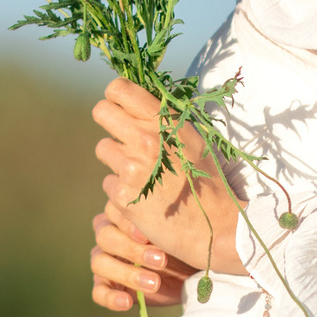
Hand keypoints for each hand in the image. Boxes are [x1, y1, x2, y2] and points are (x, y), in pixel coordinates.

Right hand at [87, 210, 194, 313]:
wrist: (191, 272)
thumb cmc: (181, 243)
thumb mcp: (173, 229)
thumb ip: (158, 216)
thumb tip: (151, 208)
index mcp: (121, 214)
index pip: (111, 211)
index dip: (126, 224)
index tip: (148, 236)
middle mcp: (108, 235)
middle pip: (104, 237)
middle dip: (132, 250)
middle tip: (160, 260)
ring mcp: (104, 260)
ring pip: (100, 263)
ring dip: (127, 274)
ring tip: (154, 283)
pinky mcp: (106, 286)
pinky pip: (98, 292)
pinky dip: (111, 298)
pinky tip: (127, 302)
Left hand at [91, 78, 248, 280]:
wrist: (215, 226)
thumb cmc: (207, 181)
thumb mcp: (193, 140)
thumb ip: (166, 120)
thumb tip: (138, 102)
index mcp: (166, 121)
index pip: (120, 89)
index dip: (116, 97)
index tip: (123, 107)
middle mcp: (146, 139)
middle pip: (101, 111)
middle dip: (109, 121)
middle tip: (123, 136)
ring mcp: (132, 167)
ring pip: (103, 148)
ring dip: (116, 158)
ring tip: (139, 172)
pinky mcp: (123, 195)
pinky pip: (108, 181)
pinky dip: (121, 189)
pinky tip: (143, 197)